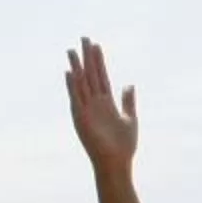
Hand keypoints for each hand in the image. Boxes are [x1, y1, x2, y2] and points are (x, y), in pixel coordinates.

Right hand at [64, 38, 137, 175]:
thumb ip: (128, 101)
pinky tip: (71, 72)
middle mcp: (95, 103)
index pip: (101, 76)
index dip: (99, 61)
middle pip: (91, 75)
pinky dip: (73, 85)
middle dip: (88, 57)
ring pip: (81, 83)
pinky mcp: (81, 118)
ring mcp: (87, 110)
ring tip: (72, 50)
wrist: (116, 163)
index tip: (97, 45)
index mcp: (107, 103)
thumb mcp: (130, 119)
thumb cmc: (124, 146)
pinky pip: (76, 99)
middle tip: (84, 38)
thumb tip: (129, 84)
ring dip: (77, 67)